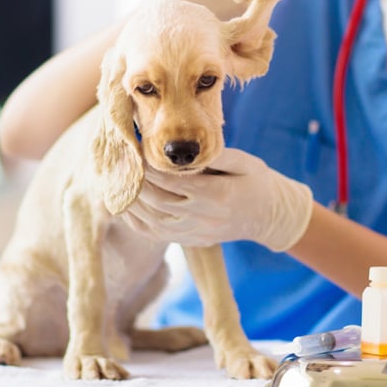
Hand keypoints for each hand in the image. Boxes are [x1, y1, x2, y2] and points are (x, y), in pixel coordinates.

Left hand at [123, 148, 313, 251]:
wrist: (270, 216)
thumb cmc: (257, 182)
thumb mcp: (244, 161)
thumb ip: (215, 155)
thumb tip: (185, 146)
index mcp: (217, 195)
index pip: (172, 180)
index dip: (149, 165)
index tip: (135, 148)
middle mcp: (204, 218)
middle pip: (157, 200)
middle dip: (135, 180)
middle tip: (119, 162)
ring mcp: (196, 233)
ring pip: (152, 221)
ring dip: (131, 201)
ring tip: (117, 180)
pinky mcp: (192, 240)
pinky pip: (157, 235)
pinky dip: (137, 220)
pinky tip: (126, 204)